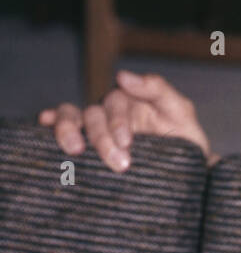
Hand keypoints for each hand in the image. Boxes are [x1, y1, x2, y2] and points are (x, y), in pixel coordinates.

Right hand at [38, 70, 215, 173]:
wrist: (185, 177)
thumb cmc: (184, 143)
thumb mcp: (180, 113)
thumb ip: (158, 89)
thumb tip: (122, 75)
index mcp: (131, 101)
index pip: (115, 101)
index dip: (117, 120)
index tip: (127, 142)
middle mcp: (109, 112)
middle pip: (94, 114)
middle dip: (102, 138)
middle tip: (119, 163)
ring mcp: (95, 128)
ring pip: (73, 117)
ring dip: (69, 131)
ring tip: (75, 150)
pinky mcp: (86, 148)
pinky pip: (61, 126)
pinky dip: (51, 123)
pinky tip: (44, 124)